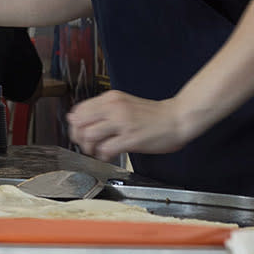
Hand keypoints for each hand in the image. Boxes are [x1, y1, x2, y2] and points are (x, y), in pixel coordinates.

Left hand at [66, 90, 188, 159]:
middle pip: (79, 123)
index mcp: (111, 98)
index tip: (81, 133)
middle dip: (78, 138)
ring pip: (89, 136)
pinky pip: (105, 149)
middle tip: (87, 144)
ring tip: (98, 151)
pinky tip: (110, 155)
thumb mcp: (124, 105)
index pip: (78, 111)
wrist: (178, 118)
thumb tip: (80, 121)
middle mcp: (114, 108)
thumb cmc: (152, 115)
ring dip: (90, 148)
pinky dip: (103, 155)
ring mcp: (122, 123)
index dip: (75, 125)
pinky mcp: (130, 138)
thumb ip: (103, 111)